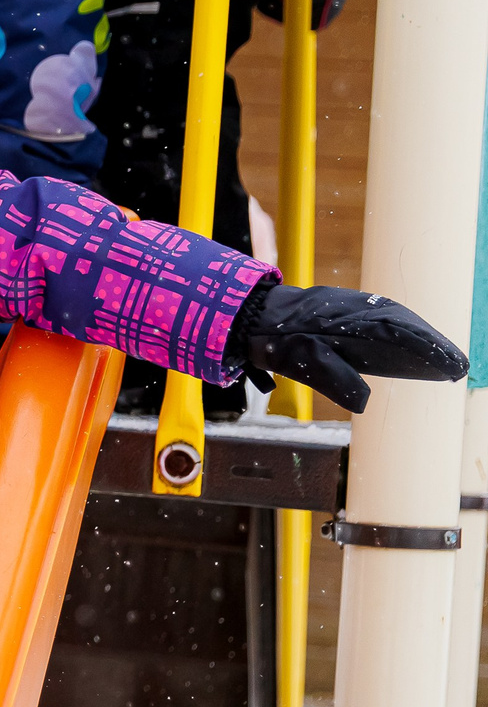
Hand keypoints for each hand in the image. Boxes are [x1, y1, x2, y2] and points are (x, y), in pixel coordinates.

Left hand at [234, 283, 468, 413]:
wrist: (249, 313)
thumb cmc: (273, 338)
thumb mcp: (297, 361)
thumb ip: (330, 378)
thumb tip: (363, 402)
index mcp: (344, 321)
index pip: (394, 332)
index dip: (426, 348)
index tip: (451, 364)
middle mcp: (353, 308)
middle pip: (401, 322)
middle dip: (431, 342)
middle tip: (457, 365)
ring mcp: (350, 305)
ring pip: (394, 317)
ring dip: (420, 335)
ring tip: (444, 357)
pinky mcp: (346, 308)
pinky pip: (382, 315)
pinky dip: (404, 328)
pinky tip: (414, 343)